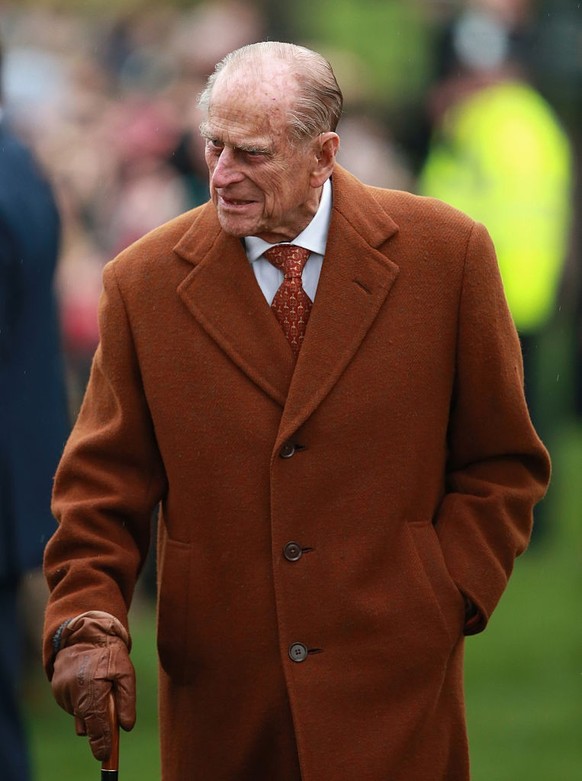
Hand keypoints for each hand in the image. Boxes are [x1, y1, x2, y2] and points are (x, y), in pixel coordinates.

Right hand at [51, 611, 135, 760]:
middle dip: (97, 729)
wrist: (85, 633)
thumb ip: (126, 700)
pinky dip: (81, 702)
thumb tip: (126, 727)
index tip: (105, 755)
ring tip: (99, 690)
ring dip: (89, 712)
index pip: (96, 725)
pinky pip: (71, 706)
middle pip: (86, 725)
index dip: (101, 743)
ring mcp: (62, 692)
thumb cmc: (109, 652)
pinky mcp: (57, 690)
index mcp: (92, 689)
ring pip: (79, 716)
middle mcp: (73, 693)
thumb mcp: (126, 672)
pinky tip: (88, 686)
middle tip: (108, 727)